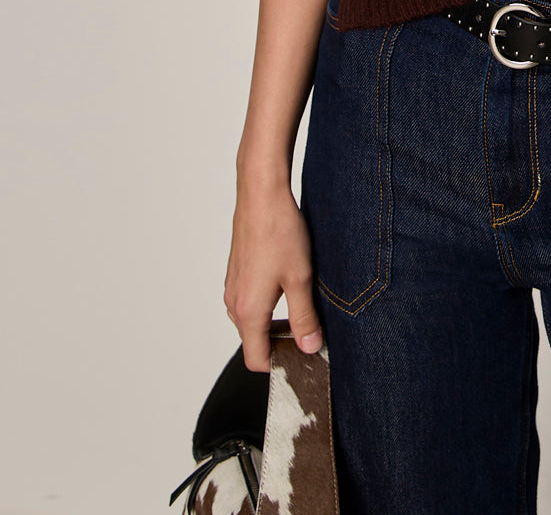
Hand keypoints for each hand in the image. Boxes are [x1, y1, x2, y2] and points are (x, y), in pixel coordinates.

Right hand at [224, 178, 323, 372]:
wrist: (261, 195)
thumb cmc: (279, 232)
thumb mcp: (300, 278)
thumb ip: (305, 317)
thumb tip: (310, 347)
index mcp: (249, 312)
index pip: (257, 360)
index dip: (282, 364)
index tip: (304, 355)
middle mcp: (235, 304)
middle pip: (255, 342)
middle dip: (282, 342)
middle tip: (311, 328)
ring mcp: (233, 288)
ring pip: (253, 321)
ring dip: (275, 320)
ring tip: (303, 300)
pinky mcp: (237, 274)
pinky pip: (250, 302)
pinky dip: (268, 303)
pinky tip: (289, 281)